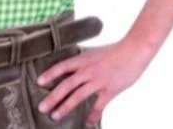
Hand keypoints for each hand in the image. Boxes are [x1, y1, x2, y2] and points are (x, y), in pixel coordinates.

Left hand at [35, 39, 153, 126]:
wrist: (134, 51)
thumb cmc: (114, 50)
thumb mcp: (93, 52)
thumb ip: (82, 57)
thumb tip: (71, 59)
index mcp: (83, 59)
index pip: (62, 66)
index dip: (50, 74)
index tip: (39, 82)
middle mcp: (88, 70)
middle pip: (66, 85)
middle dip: (52, 97)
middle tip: (41, 107)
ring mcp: (98, 81)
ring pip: (78, 96)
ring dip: (66, 107)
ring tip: (55, 116)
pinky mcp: (110, 90)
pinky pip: (99, 106)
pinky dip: (92, 115)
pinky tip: (87, 124)